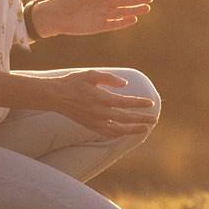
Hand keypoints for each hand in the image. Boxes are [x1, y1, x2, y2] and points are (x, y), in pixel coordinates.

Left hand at [32, 0, 152, 37]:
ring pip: (122, 13)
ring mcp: (102, 15)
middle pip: (124, 2)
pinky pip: (114, 24)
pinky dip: (124, 23)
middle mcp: (104, 4)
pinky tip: (133, 20)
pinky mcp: (99, 26)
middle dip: (137, 0)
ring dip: (134, 11)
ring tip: (146, 9)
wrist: (54, 15)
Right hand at [41, 70, 159, 137]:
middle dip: (141, 119)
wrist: (54, 96)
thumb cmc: (74, 82)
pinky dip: (118, 134)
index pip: (124, 103)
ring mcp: (94, 121)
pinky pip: (107, 133)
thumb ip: (109, 78)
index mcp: (100, 98)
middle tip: (154, 119)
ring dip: (132, 130)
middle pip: (124, 118)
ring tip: (145, 128)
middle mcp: (98, 112)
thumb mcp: (91, 74)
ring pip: (117, 130)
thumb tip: (125, 84)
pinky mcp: (89, 125)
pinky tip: (126, 132)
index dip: (139, 104)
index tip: (150, 103)